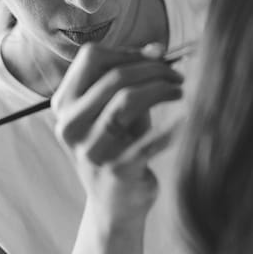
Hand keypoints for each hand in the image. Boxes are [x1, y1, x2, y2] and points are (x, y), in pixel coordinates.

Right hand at [51, 42, 183, 227]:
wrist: (114, 204)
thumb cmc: (118, 145)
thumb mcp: (116, 108)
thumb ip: (131, 77)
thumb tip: (158, 49)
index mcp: (64, 103)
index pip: (91, 57)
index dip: (128, 51)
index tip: (156, 57)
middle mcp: (70, 125)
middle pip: (114, 76)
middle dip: (153, 69)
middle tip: (177, 74)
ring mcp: (91, 148)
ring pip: (128, 99)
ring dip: (161, 89)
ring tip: (180, 91)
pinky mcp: (116, 170)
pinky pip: (151, 138)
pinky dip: (173, 125)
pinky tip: (187, 118)